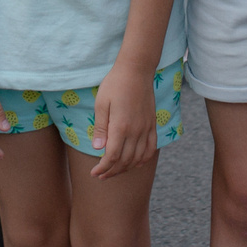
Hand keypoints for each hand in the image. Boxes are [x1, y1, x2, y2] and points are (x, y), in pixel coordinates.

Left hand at [87, 62, 157, 180]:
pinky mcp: (152, 125)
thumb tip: (97, 149)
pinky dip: (143, 159)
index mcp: (121, 126)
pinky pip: (151, 148)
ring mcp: (146, 129)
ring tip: (114, 171)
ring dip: (126, 168)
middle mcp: (136, 131)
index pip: (112, 156)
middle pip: (125, 160)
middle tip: (101, 176)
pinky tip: (135, 163)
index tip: (94, 173)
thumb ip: (100, 128)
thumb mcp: (101, 104)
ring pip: (138, 158)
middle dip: (112, 171)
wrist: (136, 71)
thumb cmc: (115, 84)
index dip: (103, 168)